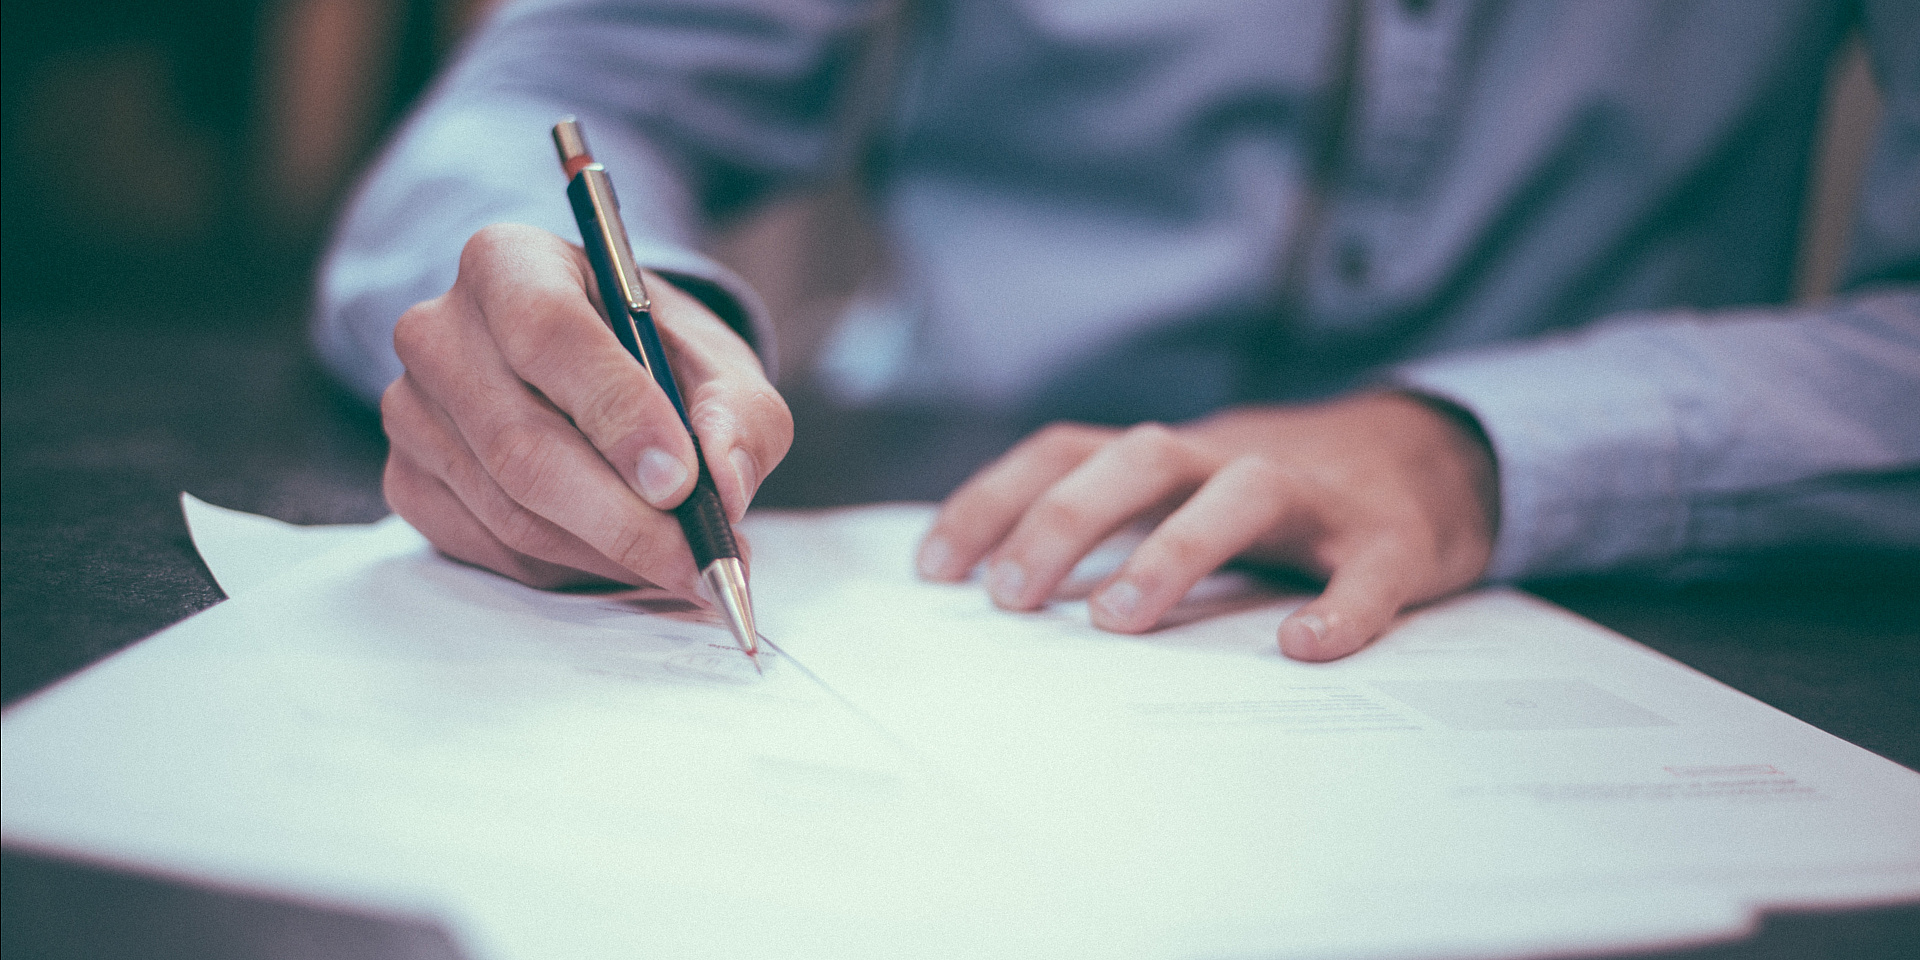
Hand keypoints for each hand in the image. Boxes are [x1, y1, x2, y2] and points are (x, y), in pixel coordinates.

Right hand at [381, 223, 790, 595]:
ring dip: (608, 553)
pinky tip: (622, 557)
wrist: (594, 373)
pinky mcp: (408, 481)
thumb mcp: (718, 363)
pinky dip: (570, 568)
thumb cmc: (654, 357)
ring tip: (682, 563)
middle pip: (521, 443)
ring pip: (511, 511)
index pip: (548, 333)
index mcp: (509, 262)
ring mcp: (411, 411)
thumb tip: (725, 485)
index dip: (617, 413)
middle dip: (624, 519)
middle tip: (700, 560)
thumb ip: (739, 414)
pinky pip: (492, 549)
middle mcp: (439, 331)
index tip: (681, 481)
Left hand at [915, 392, 1497, 659]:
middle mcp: (1232, 458)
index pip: (1067, 451)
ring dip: (1173, 549)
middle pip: (1140, 458)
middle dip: (1065, 520)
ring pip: (1242, 493)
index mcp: (1173, 456)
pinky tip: (1303, 647)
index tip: (934, 569)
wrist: (1434, 456)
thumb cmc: (1279, 496)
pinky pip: (1366, 570)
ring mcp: (1315, 496)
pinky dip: (1339, 607)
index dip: (995, 499)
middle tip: (1010, 598)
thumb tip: (999, 592)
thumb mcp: (1185, 492)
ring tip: (1118, 621)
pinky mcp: (1392, 539)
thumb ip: (1111, 524)